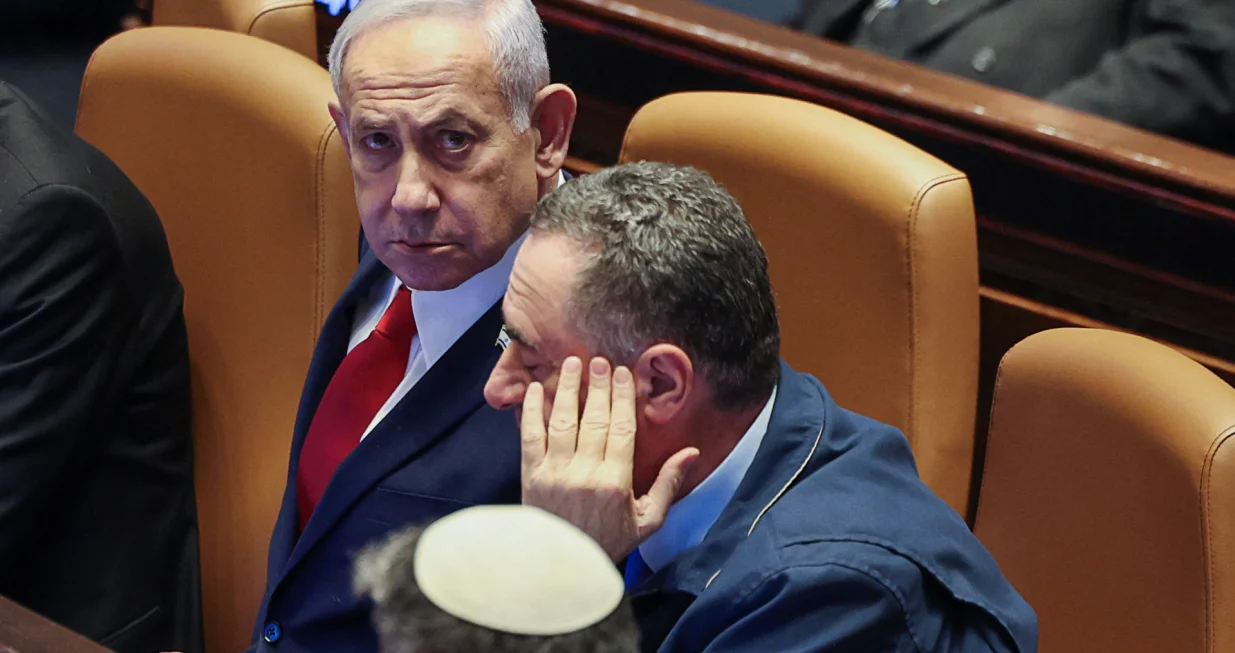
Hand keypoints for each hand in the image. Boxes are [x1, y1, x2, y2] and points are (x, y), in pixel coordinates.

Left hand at [520, 356, 698, 560]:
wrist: (562, 568)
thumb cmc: (607, 543)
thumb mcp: (647, 521)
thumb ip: (668, 485)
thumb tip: (691, 453)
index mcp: (615, 481)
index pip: (621, 428)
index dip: (623, 398)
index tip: (624, 374)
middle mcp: (585, 472)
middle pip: (594, 419)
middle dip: (597, 386)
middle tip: (599, 361)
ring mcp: (555, 472)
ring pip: (562, 421)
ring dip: (567, 389)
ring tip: (571, 364)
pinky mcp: (531, 475)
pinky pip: (530, 436)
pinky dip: (531, 411)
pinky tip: (536, 390)